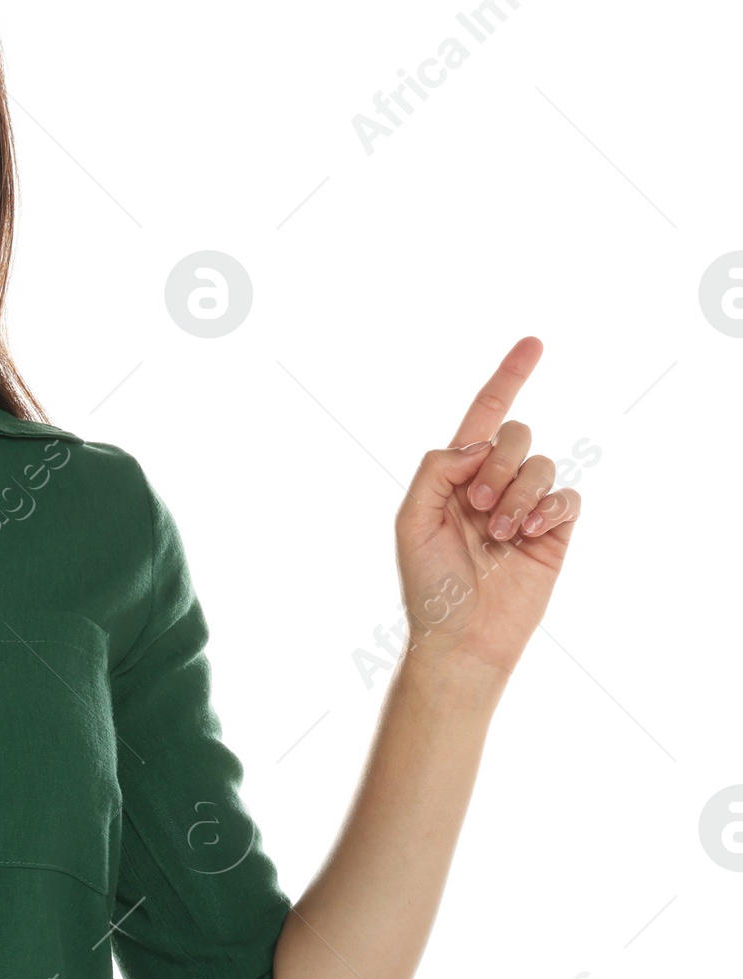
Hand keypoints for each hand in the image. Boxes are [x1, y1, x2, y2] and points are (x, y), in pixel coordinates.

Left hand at [394, 336, 580, 677]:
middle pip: (513, 433)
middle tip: (478, 508)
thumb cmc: (428, 583)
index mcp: (455, 475)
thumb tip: (480, 446)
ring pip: (540, 464)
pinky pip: (567, 496)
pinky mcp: (554, 531)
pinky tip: (528, 536)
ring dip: (517, 496)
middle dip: (496, 465)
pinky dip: (547, 510)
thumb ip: (437, 469)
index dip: (508, 377)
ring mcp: (527, 506)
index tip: (534, 342)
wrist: (461, 636)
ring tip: (499, 535)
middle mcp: (493, 483)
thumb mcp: (412, 518)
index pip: (485, 414)